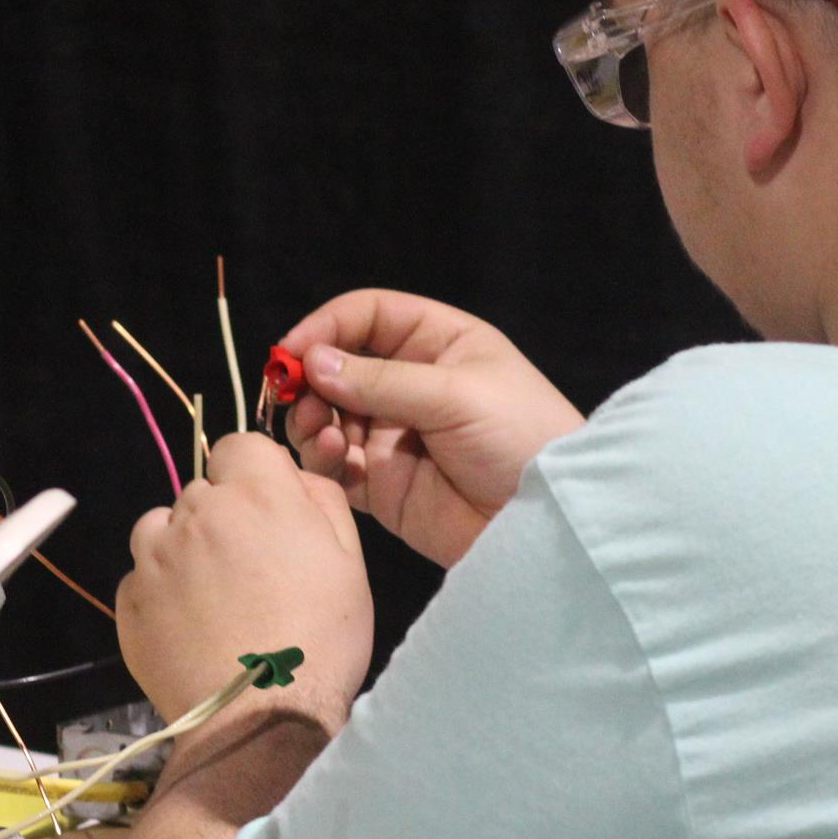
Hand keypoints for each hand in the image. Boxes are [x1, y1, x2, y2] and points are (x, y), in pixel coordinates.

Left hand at [116, 434, 371, 725]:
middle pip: (202, 492)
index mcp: (255, 494)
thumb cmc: (321, 640)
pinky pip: (142, 578)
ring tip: (213, 598)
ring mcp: (153, 558)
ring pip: (162, 529)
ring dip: (183, 549)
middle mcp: (195, 512)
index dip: (255, 475)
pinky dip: (162, 594)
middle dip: (222, 517)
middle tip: (250, 571)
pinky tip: (191, 628)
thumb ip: (321, 502)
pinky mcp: (129, 602)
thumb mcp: (349, 562)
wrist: (260, 720)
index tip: (269, 513)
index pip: (238, 446)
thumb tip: (296, 479)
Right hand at [280, 290, 582, 568]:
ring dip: (310, 420)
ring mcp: (393, 436)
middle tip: (290, 397)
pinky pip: (335, 466)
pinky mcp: (382, 485)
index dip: (327, 326)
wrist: (548, 522)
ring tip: (318, 431)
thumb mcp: (456, 394)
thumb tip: (313, 361)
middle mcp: (410, 385)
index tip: (292, 350)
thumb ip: (381, 380)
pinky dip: (322, 460)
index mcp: (439, 344)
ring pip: (327, 417)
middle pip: (338, 367)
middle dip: (308, 379)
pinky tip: (332, 458)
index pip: (369, 316)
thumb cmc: (523, 438)